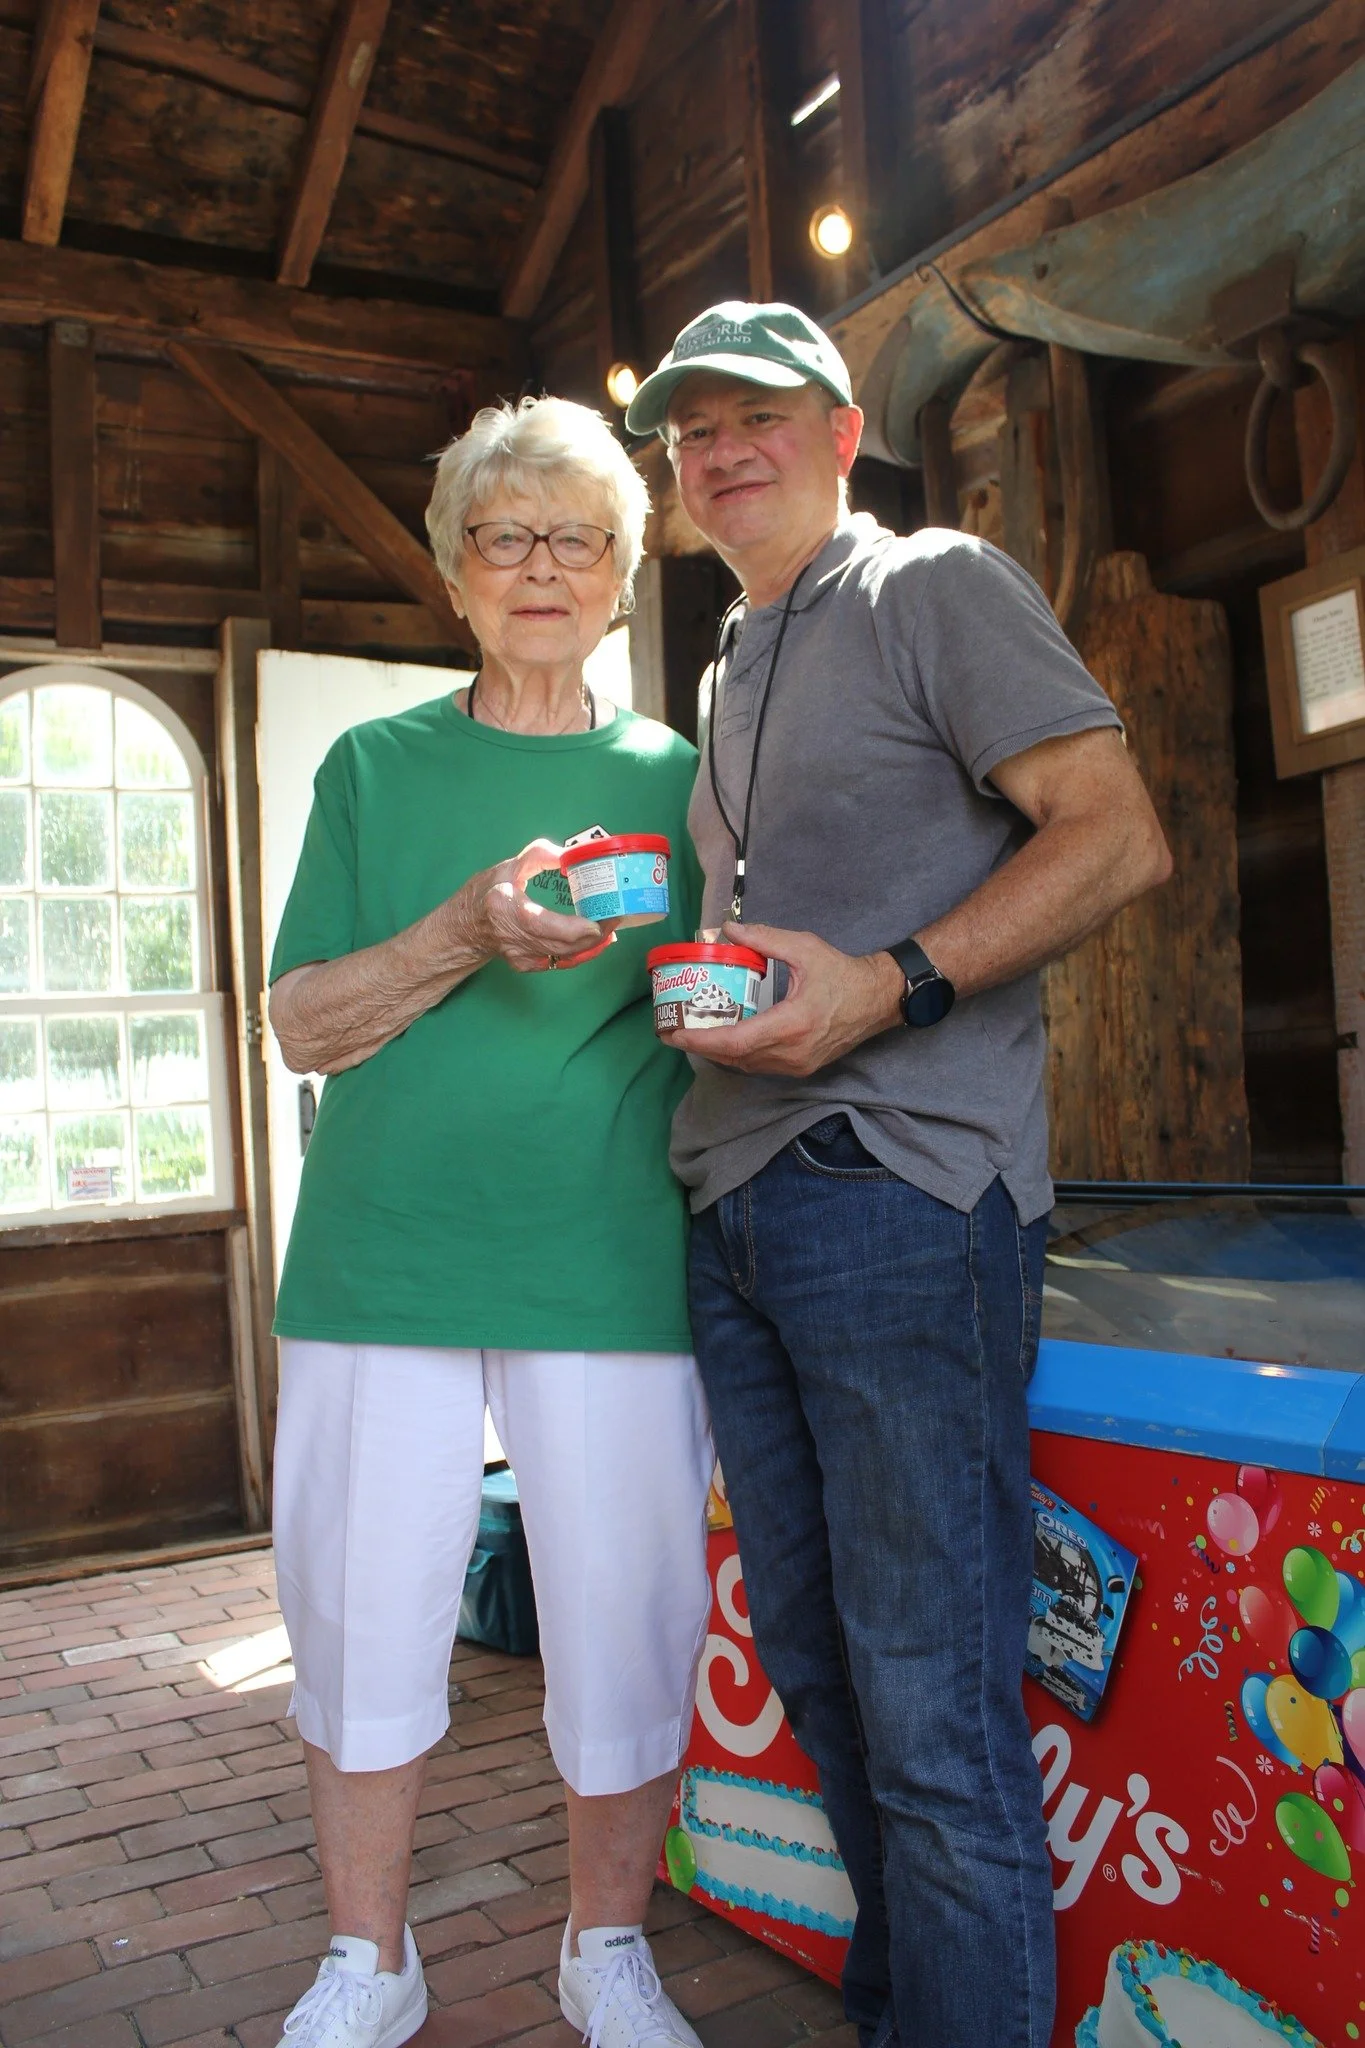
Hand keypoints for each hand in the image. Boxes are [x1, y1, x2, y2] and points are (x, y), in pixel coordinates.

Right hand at [454, 838, 609, 973]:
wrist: (464, 926)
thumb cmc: (486, 892)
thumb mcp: (509, 866)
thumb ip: (538, 856)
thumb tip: (569, 854)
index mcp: (508, 911)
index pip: (546, 925)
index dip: (577, 928)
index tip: (601, 920)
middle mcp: (515, 939)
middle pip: (563, 944)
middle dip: (595, 934)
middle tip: (616, 916)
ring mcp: (521, 956)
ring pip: (565, 955)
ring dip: (592, 944)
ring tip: (611, 926)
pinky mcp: (527, 965)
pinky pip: (560, 961)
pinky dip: (581, 952)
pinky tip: (596, 940)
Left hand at [660, 921, 903, 1074]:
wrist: (878, 1000)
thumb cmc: (843, 973)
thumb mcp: (805, 948)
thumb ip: (764, 939)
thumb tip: (727, 929)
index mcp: (792, 1024)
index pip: (736, 1041)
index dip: (701, 1041)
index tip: (674, 1034)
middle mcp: (792, 1052)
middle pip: (734, 1058)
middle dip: (700, 1047)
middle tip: (672, 1032)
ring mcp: (797, 1065)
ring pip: (746, 1065)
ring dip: (718, 1053)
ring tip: (693, 1035)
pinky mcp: (801, 1068)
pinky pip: (760, 1066)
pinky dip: (737, 1055)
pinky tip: (724, 1039)